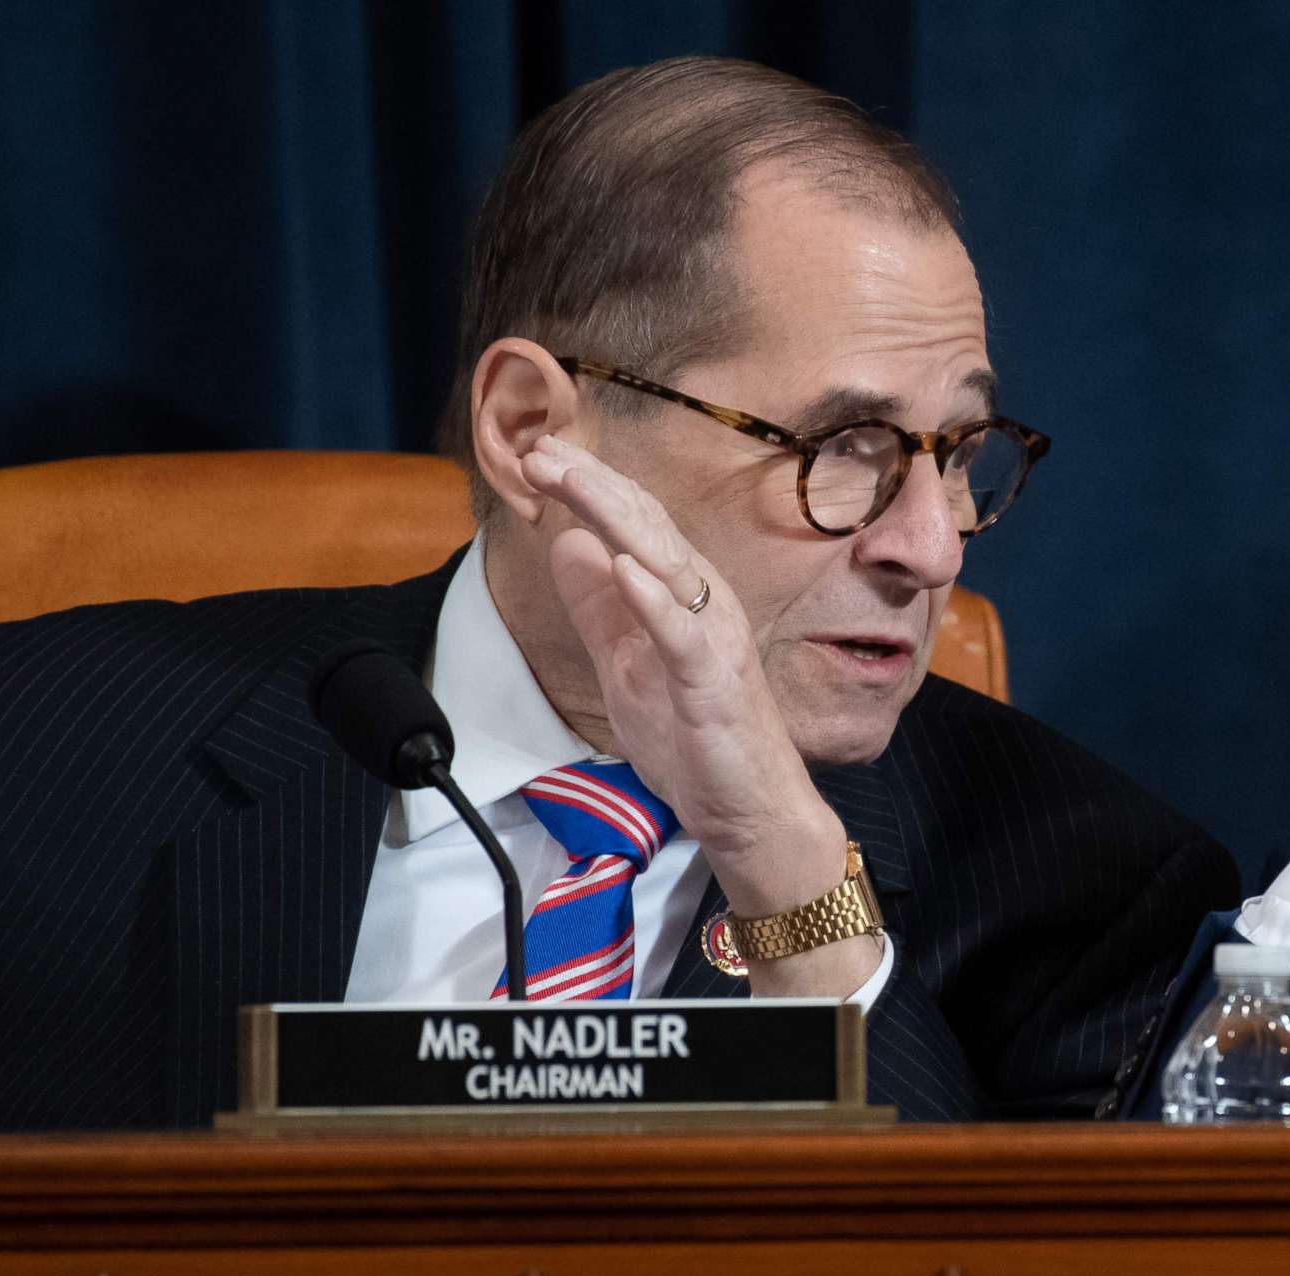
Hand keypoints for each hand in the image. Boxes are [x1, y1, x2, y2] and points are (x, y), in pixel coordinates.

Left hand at [520, 434, 862, 978]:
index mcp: (683, 598)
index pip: (633, 525)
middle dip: (591, 484)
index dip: (587, 486)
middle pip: (647, 527)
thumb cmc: (698, 741)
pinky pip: (683, 634)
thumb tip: (567, 545)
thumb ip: (599, 608)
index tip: (537, 453)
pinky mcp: (714, 685)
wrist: (752, 812)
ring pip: (665, 563)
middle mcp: (706, 604)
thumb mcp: (627, 665)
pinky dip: (653, 598)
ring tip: (569, 482)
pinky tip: (622, 566)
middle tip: (539, 449)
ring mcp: (713, 641)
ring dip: (614, 518)